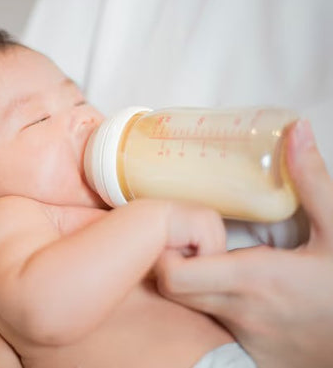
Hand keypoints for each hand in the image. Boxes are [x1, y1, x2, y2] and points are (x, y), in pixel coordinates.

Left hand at [155, 120, 332, 367]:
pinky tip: (236, 289)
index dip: (167, 251)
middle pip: (172, 291)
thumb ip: (311, 181)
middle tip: (194, 240)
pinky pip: (216, 328)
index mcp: (254, 278)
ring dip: (194, 284)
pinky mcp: (253, 354)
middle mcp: (241, 311)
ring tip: (215, 260)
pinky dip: (214, 307)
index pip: (173, 274)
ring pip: (192, 309)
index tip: (185, 231)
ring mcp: (245, 338)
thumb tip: (296, 132)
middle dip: (173, 262)